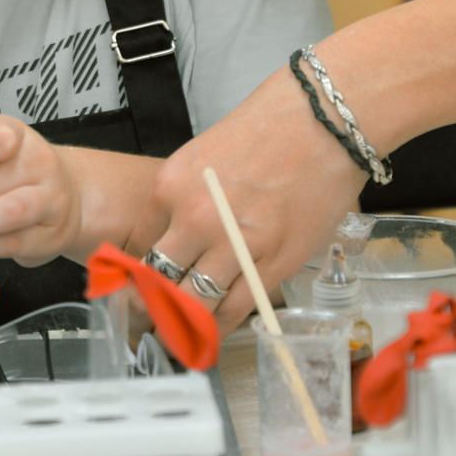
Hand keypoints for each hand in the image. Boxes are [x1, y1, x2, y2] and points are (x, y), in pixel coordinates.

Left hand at [147, 66, 370, 334]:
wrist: (322, 119)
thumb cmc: (270, 126)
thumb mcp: (204, 155)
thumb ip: (184, 196)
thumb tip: (173, 234)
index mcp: (171, 186)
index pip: (137, 247)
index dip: (134, 275)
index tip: (136, 289)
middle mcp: (195, 218)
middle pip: (157, 281)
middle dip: (148, 307)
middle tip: (147, 322)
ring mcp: (234, 244)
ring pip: (193, 302)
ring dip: (182, 324)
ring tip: (176, 336)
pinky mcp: (273, 262)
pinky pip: (235, 308)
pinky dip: (220, 326)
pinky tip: (212, 333)